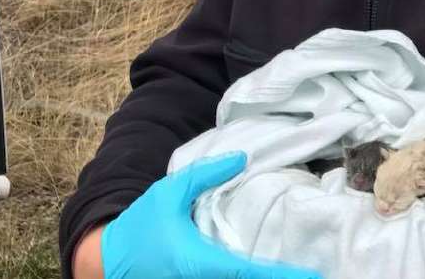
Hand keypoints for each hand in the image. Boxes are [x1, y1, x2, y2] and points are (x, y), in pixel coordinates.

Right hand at [94, 151, 322, 278]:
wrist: (106, 262)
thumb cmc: (140, 227)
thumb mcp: (169, 193)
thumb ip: (205, 175)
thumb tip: (242, 158)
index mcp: (201, 262)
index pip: (251, 273)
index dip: (285, 276)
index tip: (314, 274)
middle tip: (318, 273)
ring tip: (302, 274)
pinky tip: (272, 273)